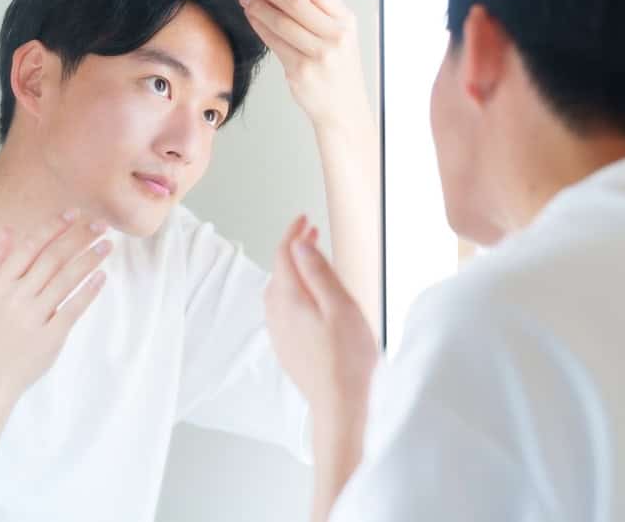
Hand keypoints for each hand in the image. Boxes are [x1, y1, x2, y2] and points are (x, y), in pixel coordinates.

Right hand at [0, 210, 111, 403]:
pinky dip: (88, 291)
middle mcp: (15, 297)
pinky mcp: (50, 336)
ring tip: (107, 246)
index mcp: (0, 283)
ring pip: (65, 280)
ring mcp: (33, 317)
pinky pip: (73, 308)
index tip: (74, 213)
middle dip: (79, 237)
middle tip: (101, 225)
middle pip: (52, 259)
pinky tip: (102, 277)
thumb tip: (9, 230)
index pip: (30, 247)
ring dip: (89, 259)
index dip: (54, 227)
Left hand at [239, 0, 370, 131]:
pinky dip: (259, 27)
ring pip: (280, 22)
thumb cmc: (339, 70)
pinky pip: (274, 43)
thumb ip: (319, 13)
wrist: (344, 109)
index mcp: (346, 21)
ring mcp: (318, 55)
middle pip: (294, 1)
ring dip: (258, 6)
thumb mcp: (341, 36)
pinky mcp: (300, 72)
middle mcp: (335, 36)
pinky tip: (251, 18)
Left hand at [264, 216, 378, 420]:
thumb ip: (318, 272)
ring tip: (311, 260)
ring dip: (292, 270)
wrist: (339, 405)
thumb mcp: (340, 306)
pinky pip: (282, 309)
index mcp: (289, 300)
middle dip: (293, 249)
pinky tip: (308, 296)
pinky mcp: (286, 347)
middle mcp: (277, 314)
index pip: (283, 255)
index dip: (293, 233)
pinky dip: (292, 291)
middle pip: (279, 271)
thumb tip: (300, 244)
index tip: (303, 218)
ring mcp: (279, 333)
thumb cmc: (347, 358)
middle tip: (311, 233)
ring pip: (278, 290)